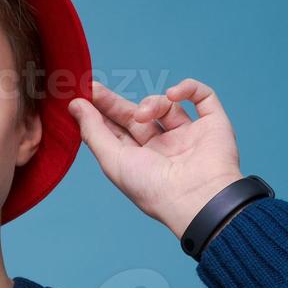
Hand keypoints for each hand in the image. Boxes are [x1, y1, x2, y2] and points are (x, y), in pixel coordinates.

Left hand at [67, 78, 242, 238]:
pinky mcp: (213, 126)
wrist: (197, 198)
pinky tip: (173, 94)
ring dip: (152, 102)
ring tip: (144, 114)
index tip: (83, 95)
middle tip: (95, 89)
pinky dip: (189, 89)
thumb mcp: (113, 160)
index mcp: (140, 161)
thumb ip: (93, 132)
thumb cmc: (152, 188)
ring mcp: (189, 136)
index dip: (101, 112)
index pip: (117, 131)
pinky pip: (203, 97)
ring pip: (167, 105)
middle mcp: (164, 148)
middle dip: (115, 102)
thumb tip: (74, 105)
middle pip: (137, 115)